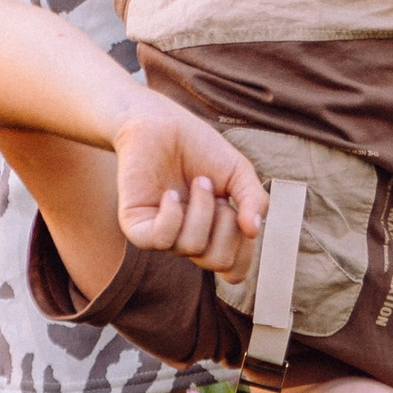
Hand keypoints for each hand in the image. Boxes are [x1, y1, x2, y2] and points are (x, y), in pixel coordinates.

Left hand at [115, 103, 265, 274]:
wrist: (161, 123)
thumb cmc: (199, 148)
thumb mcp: (238, 172)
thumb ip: (254, 199)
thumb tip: (255, 231)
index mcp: (214, 234)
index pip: (234, 269)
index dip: (245, 251)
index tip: (242, 216)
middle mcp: (189, 239)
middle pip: (218, 262)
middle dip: (227, 226)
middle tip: (218, 193)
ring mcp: (163, 234)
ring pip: (192, 247)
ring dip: (202, 210)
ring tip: (197, 181)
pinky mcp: (137, 226)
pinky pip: (160, 240)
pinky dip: (173, 216)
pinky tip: (171, 194)